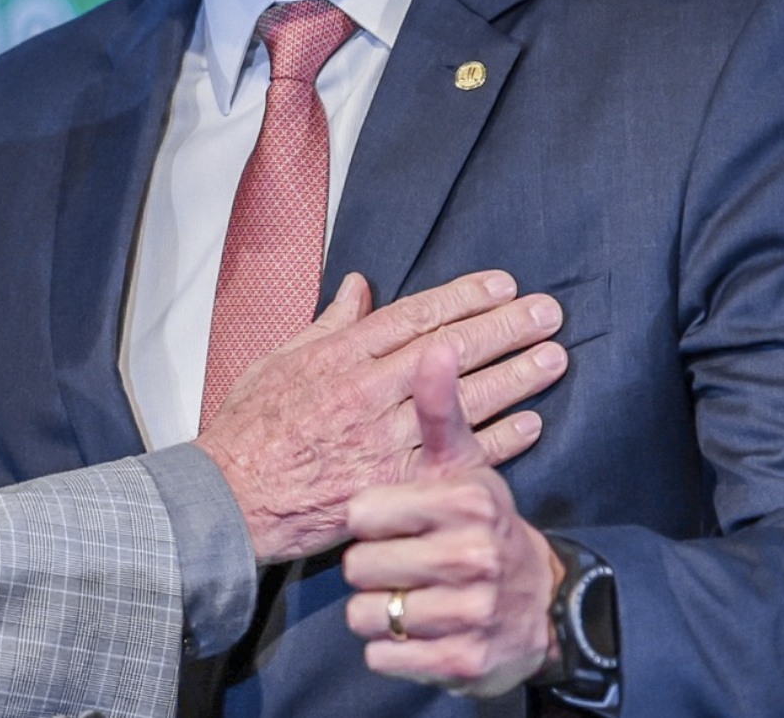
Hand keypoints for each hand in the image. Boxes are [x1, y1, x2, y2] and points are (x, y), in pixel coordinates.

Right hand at [194, 270, 565, 562]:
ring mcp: (382, 438)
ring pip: (462, 400)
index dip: (464, 298)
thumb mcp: (277, 359)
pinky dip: (496, 439)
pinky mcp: (393, 484)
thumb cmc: (247, 430)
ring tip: (553, 358)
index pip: (414, 315)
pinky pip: (456, 456)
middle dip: (504, 328)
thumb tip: (359, 285)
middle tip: (547, 313)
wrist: (230, 497)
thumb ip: (328, 323)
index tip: (502, 285)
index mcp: (338, 354)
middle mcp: (366, 390)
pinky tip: (531, 423)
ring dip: (514, 377)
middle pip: (449, 350)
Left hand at [342, 341, 561, 696]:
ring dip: (377, 609)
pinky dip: (388, 648)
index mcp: (467, 502)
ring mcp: (472, 614)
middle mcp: (473, 557)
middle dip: (373, 566)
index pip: (364, 514)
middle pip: (360, 566)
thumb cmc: (479, 525)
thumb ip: (441, 408)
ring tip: (410, 594)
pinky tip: (415, 631)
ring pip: (367, 614)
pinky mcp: (464, 663)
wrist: (539, 607)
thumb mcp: (462, 466)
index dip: (369, 519)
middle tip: (403, 562)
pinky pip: (382, 655)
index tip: (392, 521)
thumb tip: (436, 344)